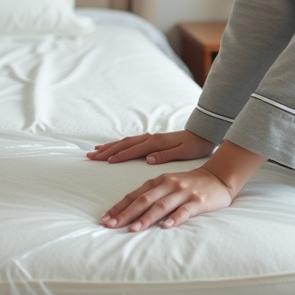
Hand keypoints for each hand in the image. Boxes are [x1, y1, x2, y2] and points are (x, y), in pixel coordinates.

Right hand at [86, 130, 214, 164]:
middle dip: (107, 150)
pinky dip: (119, 144)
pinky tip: (114, 147)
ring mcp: (150, 138)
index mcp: (156, 143)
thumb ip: (166, 155)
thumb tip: (148, 159)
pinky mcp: (152, 139)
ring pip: (125, 142)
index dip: (119, 156)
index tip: (105, 161)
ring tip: (96, 151)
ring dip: (110, 146)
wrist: (203, 133)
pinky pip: (131, 141)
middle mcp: (150, 138)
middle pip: (124, 144)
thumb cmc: (195, 145)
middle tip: (91, 155)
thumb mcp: (183, 152)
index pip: (133, 150)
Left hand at [100, 166, 234, 231]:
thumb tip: (129, 211)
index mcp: (159, 181)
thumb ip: (152, 194)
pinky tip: (166, 227)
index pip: (135, 194)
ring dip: (146, 218)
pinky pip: (185, 211)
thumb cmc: (190, 184)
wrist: (219, 177)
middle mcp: (168, 184)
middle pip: (143, 200)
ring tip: (133, 229)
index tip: (106, 219)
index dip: (119, 207)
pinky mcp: (198, 201)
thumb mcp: (169, 184)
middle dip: (126, 213)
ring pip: (161, 205)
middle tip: (111, 225)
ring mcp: (183, 192)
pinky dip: (175, 218)